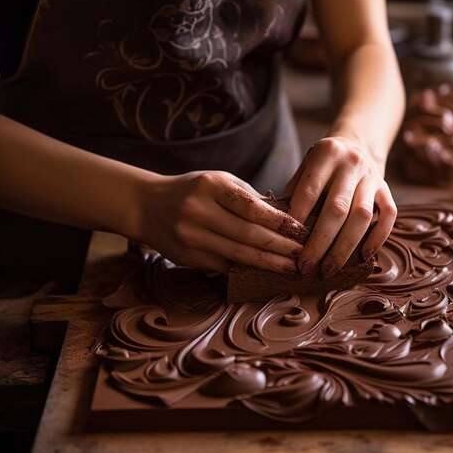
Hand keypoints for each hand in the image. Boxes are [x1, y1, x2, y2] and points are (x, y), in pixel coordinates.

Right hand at [137, 171, 306, 273]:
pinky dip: (248, 268)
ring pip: (238, 255)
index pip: (252, 207)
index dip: (280, 222)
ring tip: (292, 267)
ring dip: (269, 263)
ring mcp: (191, 237)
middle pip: (248, 234)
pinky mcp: (189, 258)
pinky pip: (225, 265)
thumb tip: (288, 216)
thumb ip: (250, 197)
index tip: (302, 230)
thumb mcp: (219, 181)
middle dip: (281, 246)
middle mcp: (199, 211)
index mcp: (211, 186)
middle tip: (304, 253)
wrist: (148, 206)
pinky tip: (267, 271)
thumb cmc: (194, 190)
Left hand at [285, 136, 396, 277]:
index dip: (298, 218)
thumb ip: (295, 190)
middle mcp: (352, 163)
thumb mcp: (305, 166)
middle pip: (337, 209)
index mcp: (326, 153)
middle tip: (306, 267)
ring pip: (362, 216)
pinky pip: (389, 215)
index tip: (286, 242)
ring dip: (344, 247)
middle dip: (320, 242)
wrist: (356, 144)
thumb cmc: (322, 164)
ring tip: (329, 269)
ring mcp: (372, 177)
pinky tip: (363, 256)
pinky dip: (378, 238)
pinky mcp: (386, 189)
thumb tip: (280, 227)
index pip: (309, 190)